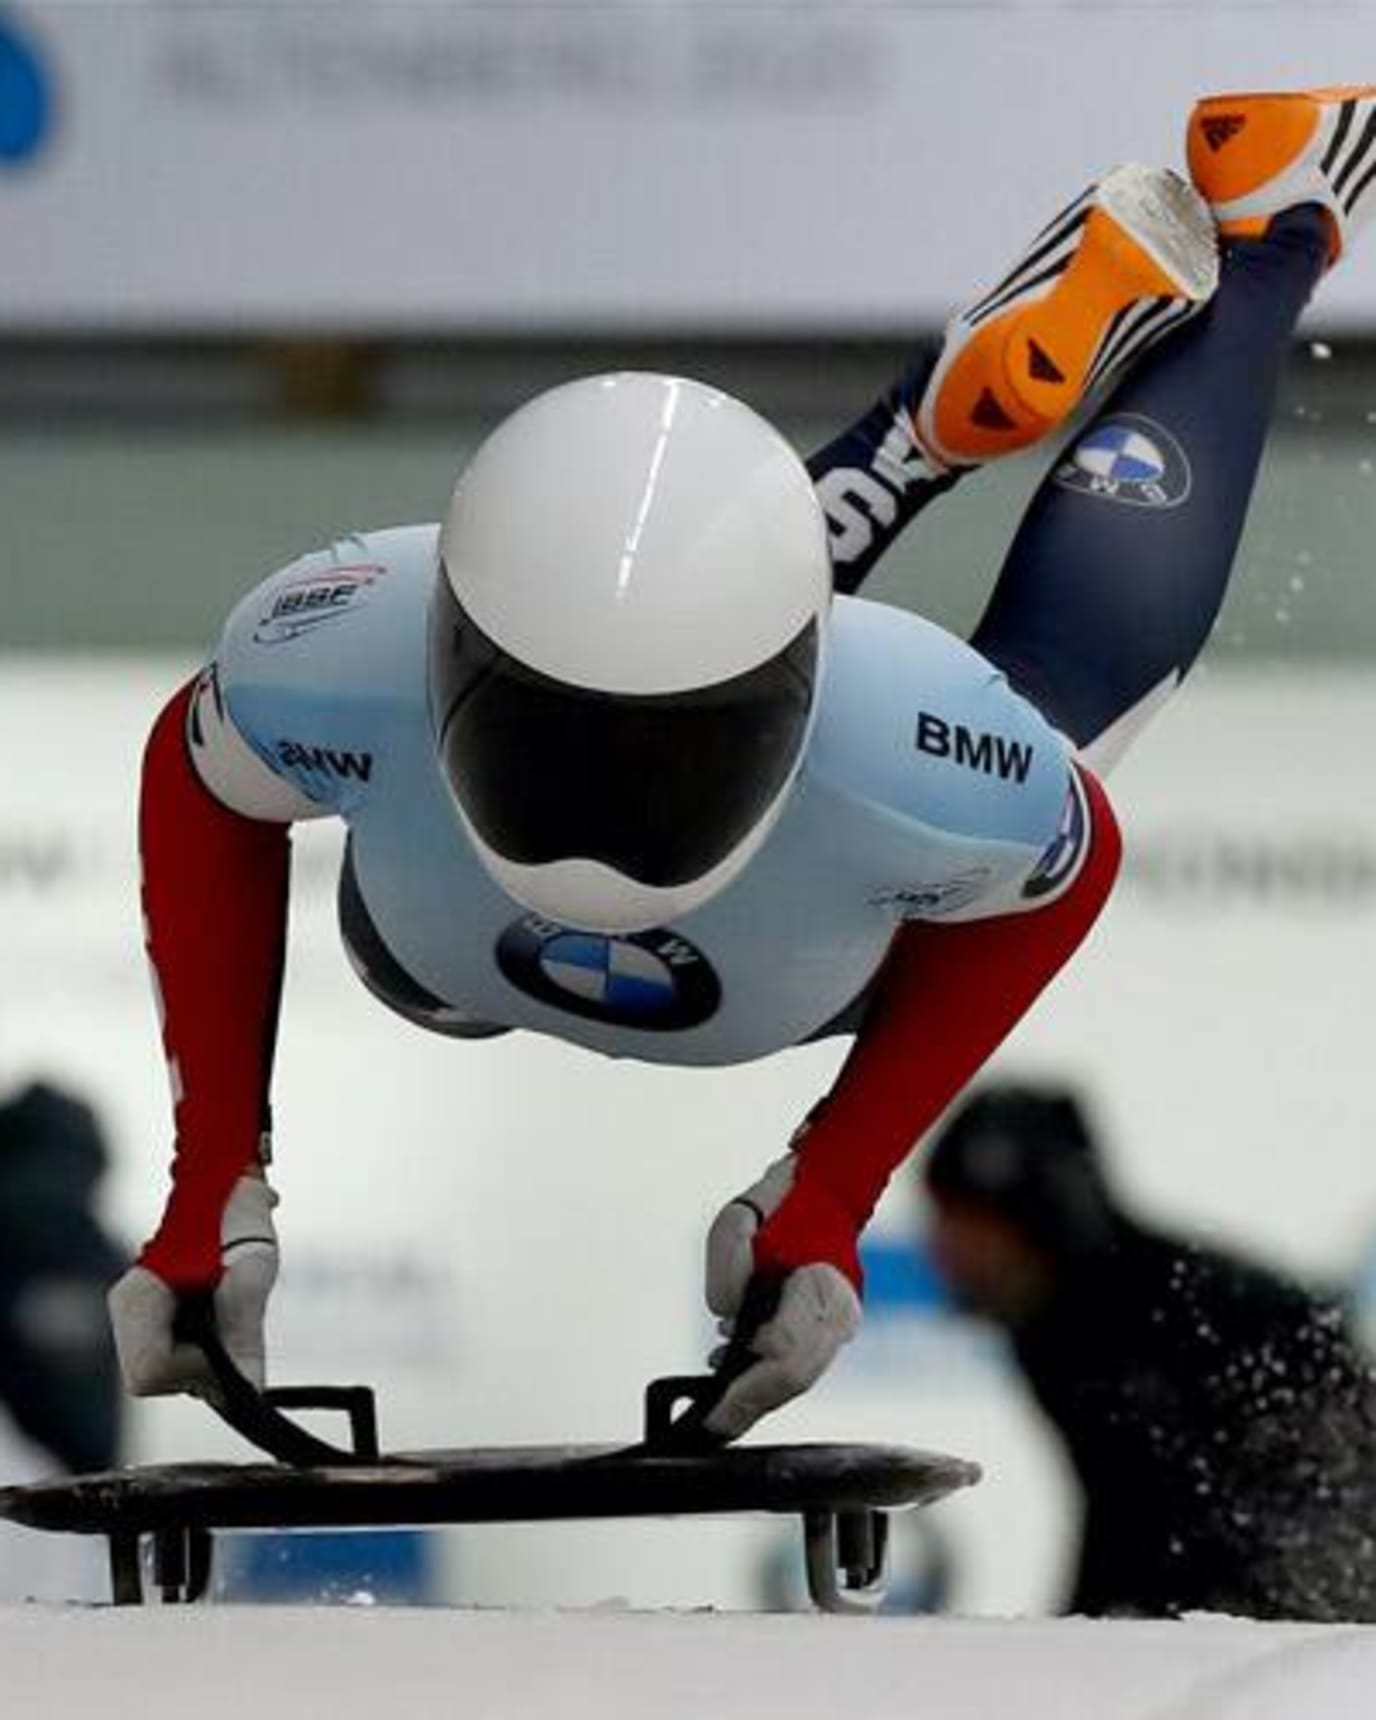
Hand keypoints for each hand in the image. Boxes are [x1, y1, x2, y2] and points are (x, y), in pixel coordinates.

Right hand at [108, 1173, 278, 1397]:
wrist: (227, 1185)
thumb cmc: (237, 1218)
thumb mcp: (250, 1273)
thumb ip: (245, 1331)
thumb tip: (251, 1389)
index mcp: (137, 1298)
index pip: (150, 1371)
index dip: (194, 1367)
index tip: (225, 1335)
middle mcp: (126, 1312)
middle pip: (154, 1379)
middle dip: (198, 1367)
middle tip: (233, 1328)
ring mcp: (134, 1319)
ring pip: (165, 1373)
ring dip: (204, 1357)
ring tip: (228, 1312)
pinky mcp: (151, 1321)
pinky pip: (174, 1357)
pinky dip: (202, 1349)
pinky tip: (218, 1318)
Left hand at [701, 1153, 861, 1440]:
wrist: (823, 1192)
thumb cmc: (781, 1205)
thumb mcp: (735, 1225)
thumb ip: (727, 1272)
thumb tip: (726, 1317)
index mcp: (822, 1289)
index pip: (785, 1357)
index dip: (747, 1390)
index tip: (714, 1411)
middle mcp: (839, 1316)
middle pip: (793, 1380)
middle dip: (749, 1405)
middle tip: (711, 1424)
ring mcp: (840, 1327)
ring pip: (798, 1379)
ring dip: (757, 1393)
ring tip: (717, 1398)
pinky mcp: (831, 1331)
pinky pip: (800, 1366)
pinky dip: (768, 1376)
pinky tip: (737, 1372)